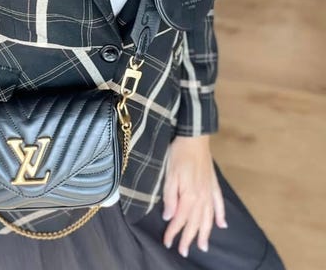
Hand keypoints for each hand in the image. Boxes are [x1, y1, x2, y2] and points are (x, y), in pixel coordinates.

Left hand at [162, 135, 227, 257]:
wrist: (193, 138)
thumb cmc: (178, 154)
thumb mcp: (169, 175)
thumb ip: (170, 197)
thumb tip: (169, 217)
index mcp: (189, 195)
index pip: (180, 220)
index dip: (173, 233)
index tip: (168, 243)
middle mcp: (202, 197)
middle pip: (195, 223)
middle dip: (188, 238)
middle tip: (184, 251)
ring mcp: (210, 191)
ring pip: (208, 218)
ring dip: (205, 233)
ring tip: (203, 246)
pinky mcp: (214, 184)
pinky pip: (219, 204)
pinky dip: (221, 216)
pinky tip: (222, 225)